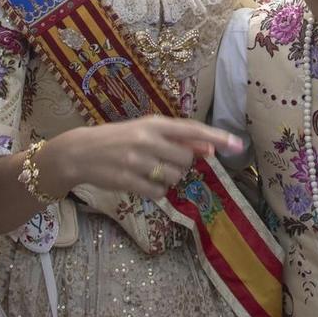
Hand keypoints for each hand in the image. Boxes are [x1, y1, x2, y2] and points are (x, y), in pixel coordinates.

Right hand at [46, 117, 243, 200]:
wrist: (80, 152)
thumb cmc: (118, 139)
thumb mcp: (146, 132)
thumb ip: (176, 140)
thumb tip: (209, 148)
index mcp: (153, 123)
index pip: (192, 130)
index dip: (217, 138)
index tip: (237, 145)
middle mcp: (147, 140)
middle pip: (186, 159)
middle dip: (181, 165)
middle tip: (162, 161)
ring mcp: (136, 161)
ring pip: (174, 177)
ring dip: (168, 179)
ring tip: (149, 171)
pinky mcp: (127, 180)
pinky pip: (158, 193)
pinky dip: (155, 192)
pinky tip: (141, 183)